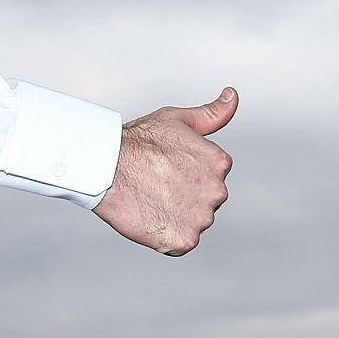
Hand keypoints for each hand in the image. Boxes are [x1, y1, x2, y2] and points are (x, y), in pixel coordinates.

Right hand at [93, 88, 237, 255]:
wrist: (105, 165)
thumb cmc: (138, 140)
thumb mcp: (179, 119)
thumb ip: (212, 114)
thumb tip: (233, 95)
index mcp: (220, 163)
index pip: (210, 177)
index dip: (184, 174)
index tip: (164, 168)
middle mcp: (217, 192)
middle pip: (204, 201)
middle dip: (183, 196)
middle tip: (155, 184)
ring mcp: (202, 218)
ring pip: (192, 222)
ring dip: (174, 216)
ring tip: (150, 199)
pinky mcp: (184, 240)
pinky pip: (180, 242)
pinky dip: (166, 235)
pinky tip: (150, 216)